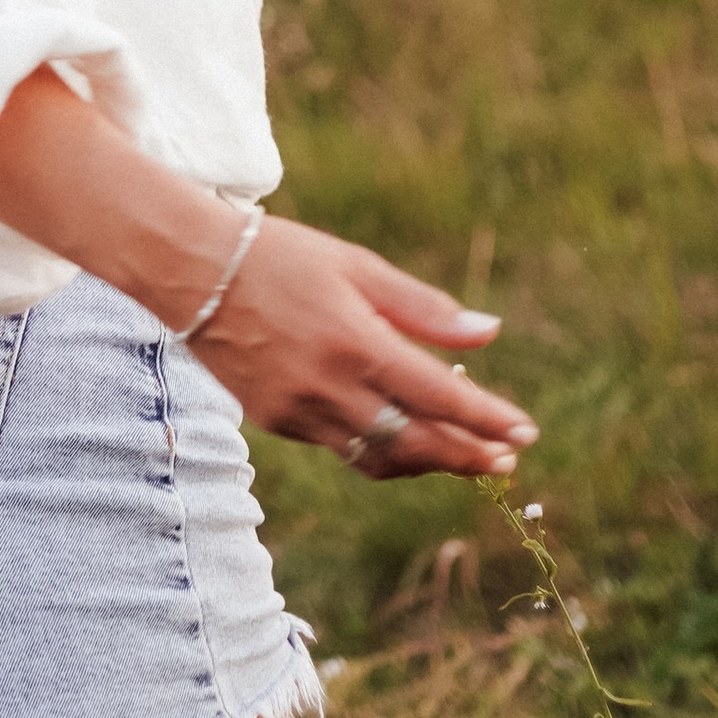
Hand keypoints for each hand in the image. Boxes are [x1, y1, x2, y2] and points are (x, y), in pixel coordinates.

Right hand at [188, 215, 534, 478]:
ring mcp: (300, 411)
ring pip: (379, 458)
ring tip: (461, 457)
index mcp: (356, 342)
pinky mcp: (277, 422)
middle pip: (416, 442)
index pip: (440, 397)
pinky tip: (400, 437)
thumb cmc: (280, 256)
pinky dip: (379, 449)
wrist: (192, 271)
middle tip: (505, 462)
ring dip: (426, 461)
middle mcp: (331, 387)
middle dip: (467, 455)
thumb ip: (423, 308)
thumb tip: (490, 331)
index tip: (524, 433)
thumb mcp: (356, 266)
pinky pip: (342, 448)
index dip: (488, 420)